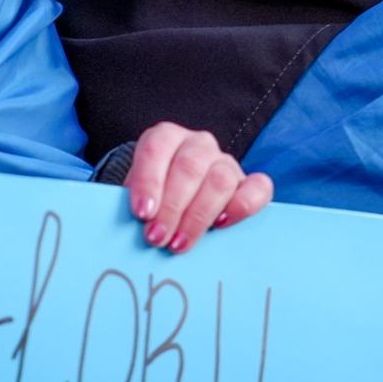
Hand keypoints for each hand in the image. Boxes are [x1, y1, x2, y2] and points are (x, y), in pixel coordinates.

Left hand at [124, 122, 273, 253]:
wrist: (178, 203)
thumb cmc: (154, 200)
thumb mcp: (138, 197)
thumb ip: (133, 206)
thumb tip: (124, 231)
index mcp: (165, 138)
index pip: (155, 149)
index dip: (148, 181)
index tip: (142, 213)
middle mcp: (197, 144)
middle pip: (189, 167)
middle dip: (172, 207)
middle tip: (157, 238)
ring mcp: (226, 161)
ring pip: (219, 179)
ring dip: (198, 216)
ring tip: (180, 243)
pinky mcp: (250, 182)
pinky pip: (258, 187)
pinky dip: (242, 207)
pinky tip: (222, 224)